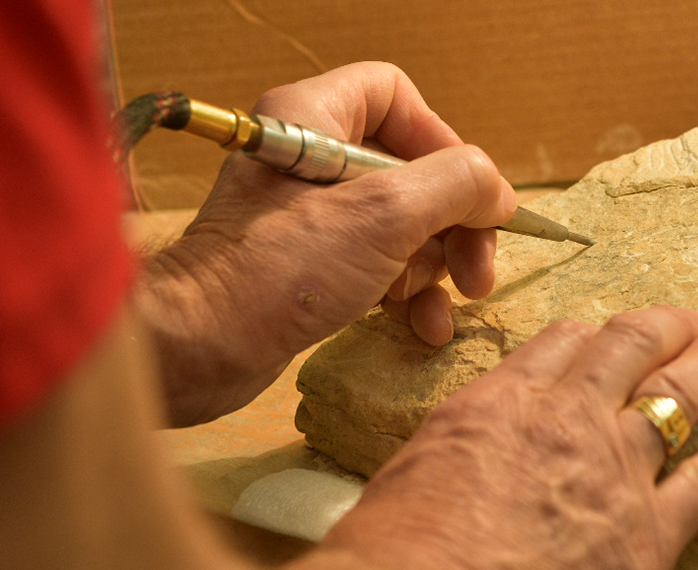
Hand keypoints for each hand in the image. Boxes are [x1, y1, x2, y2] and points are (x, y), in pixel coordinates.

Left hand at [136, 62, 516, 425]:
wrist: (200, 346)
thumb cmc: (278, 269)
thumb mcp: (386, 216)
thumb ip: (456, 186)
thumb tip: (498, 191)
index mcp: (311, 118)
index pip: (394, 95)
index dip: (441, 139)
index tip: (467, 192)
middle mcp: (307, 158)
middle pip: (410, 169)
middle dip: (454, 224)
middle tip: (477, 271)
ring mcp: (305, 215)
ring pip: (401, 225)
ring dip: (436, 267)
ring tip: (446, 306)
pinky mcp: (305, 265)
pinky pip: (376, 265)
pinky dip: (407, 293)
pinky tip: (424, 328)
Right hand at [311, 306, 697, 569]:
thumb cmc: (396, 554)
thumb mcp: (410, 476)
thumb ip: (453, 453)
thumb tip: (460, 463)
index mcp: (500, 403)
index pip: (558, 346)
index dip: (586, 335)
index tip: (600, 331)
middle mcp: (567, 420)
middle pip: (627, 351)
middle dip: (658, 329)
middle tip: (681, 320)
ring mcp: (615, 472)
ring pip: (676, 396)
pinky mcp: (650, 533)